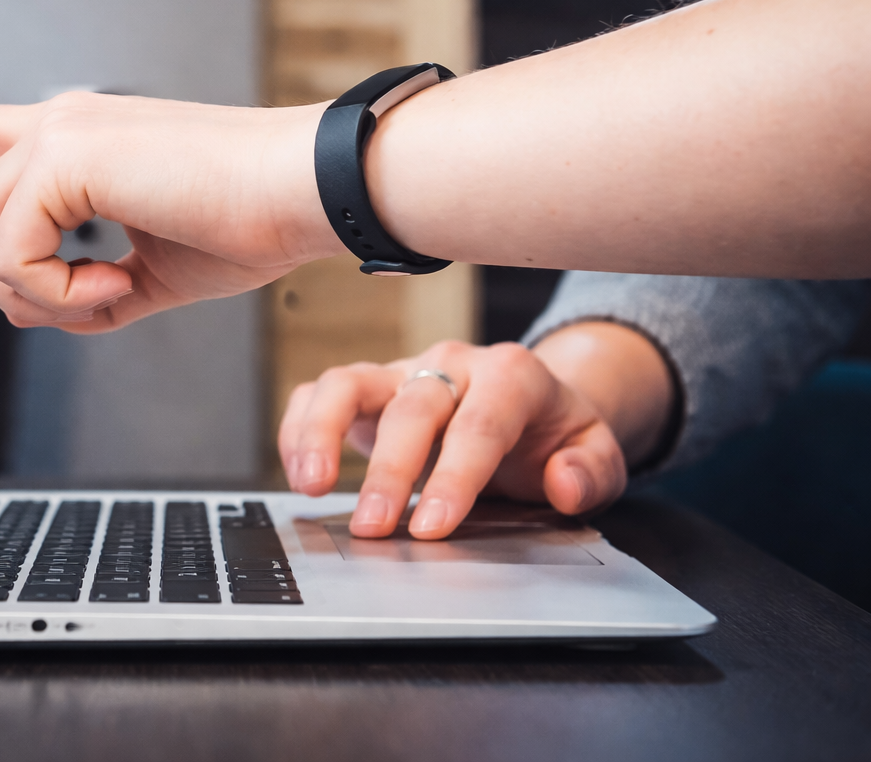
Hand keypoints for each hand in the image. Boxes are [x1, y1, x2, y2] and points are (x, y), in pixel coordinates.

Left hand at [0, 92, 342, 331]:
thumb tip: (18, 307)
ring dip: (43, 298)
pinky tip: (122, 282)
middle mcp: (54, 125)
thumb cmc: (245, 224)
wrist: (306, 196)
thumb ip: (77, 285)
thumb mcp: (146, 272)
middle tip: (98, 301)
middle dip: (15, 293)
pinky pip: (12, 260)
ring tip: (117, 289)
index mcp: (75, 143)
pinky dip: (62, 295)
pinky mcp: (63, 156)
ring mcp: (55, 134)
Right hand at [278, 324, 672, 538]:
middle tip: (374, 527)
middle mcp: (450, 365)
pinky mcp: (368, 387)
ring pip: (348, 382)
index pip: (479, 424)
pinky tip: (299, 472)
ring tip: (310, 485)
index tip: (432, 526)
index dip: (455, 476)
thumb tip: (563, 482)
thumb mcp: (595, 454)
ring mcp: (402, 372)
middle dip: (389, 471)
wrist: (531, 406)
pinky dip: (300, 429)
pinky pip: (318, 393)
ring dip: (322, 432)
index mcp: (511, 375)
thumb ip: (590, 472)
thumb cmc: (555, 436)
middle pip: (411, 408)